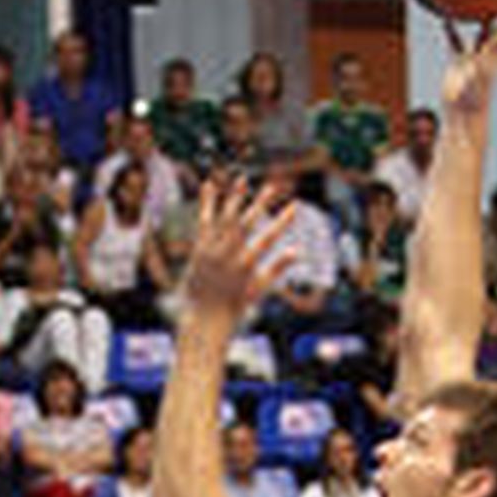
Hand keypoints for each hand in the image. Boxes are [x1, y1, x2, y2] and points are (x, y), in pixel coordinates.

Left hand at [182, 178, 295, 326]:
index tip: (294, 207)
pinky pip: (204, 221)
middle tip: (273, 186)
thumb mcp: (258, 289)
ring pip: (224, 219)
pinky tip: (209, 184)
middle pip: (247, 223)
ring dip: (234, 198)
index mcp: (245, 266)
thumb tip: (297, 251)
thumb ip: (277, 268)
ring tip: (243, 179)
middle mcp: (228, 256)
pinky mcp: (199, 248)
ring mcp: (211, 250)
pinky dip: (208, 203)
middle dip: (261, 203)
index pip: (268, 239)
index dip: (282, 222)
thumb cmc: (234, 307)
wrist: (203, 318)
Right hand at [440, 0, 496, 122]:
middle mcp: (489, 51)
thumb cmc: (476, 94)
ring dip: (480, 14)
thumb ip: (496, 49)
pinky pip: (456, 42)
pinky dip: (451, 30)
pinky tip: (445, 18)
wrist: (463, 114)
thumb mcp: (486, 68)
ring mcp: (474, 56)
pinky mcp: (460, 62)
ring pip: (479, 30)